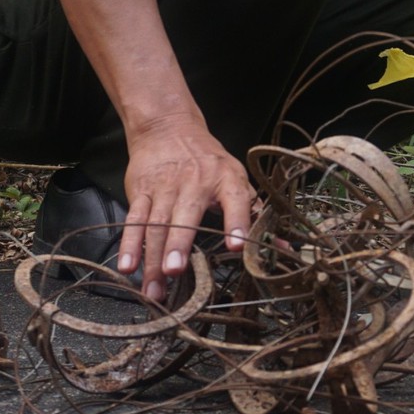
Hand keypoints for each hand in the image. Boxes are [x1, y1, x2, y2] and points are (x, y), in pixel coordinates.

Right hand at [116, 119, 254, 304]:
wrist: (167, 128)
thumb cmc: (209, 162)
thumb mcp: (237, 180)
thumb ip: (257, 215)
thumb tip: (285, 249)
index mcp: (226, 179)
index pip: (235, 200)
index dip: (237, 222)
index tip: (237, 246)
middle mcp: (195, 181)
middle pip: (185, 215)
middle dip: (179, 244)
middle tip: (176, 271)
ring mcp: (165, 186)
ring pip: (157, 223)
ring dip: (153, 256)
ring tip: (154, 285)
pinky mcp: (141, 190)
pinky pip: (135, 220)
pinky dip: (130, 244)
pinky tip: (128, 267)